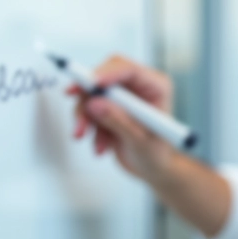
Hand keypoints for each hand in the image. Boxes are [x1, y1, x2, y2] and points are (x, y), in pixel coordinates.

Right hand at [68, 55, 177, 182]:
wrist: (152, 168)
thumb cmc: (157, 154)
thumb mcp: (140, 140)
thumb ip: (119, 120)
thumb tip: (96, 104)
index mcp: (156, 87)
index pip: (129, 70)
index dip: (107, 74)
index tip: (91, 84)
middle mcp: (138, 87)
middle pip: (104, 76)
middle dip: (88, 97)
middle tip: (80, 117)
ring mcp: (122, 96)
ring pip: (92, 94)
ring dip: (85, 117)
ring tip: (85, 136)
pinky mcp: (109, 107)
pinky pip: (88, 109)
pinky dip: (88, 127)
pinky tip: (101, 144)